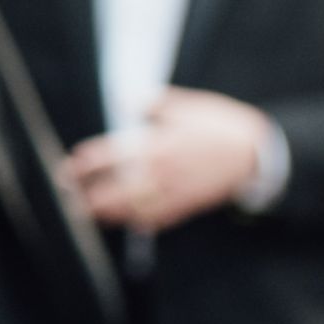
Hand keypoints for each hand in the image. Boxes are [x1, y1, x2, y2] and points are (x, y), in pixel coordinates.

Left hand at [62, 88, 271, 232]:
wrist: (255, 153)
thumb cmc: (219, 124)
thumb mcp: (186, 105)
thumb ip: (153, 104)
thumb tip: (126, 100)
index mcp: (156, 144)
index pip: (110, 156)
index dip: (86, 164)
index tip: (70, 167)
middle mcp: (161, 172)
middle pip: (114, 191)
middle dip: (88, 197)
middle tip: (67, 198)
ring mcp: (174, 193)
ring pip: (132, 210)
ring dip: (108, 214)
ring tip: (88, 214)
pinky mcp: (187, 205)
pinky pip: (158, 220)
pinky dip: (140, 222)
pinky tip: (127, 222)